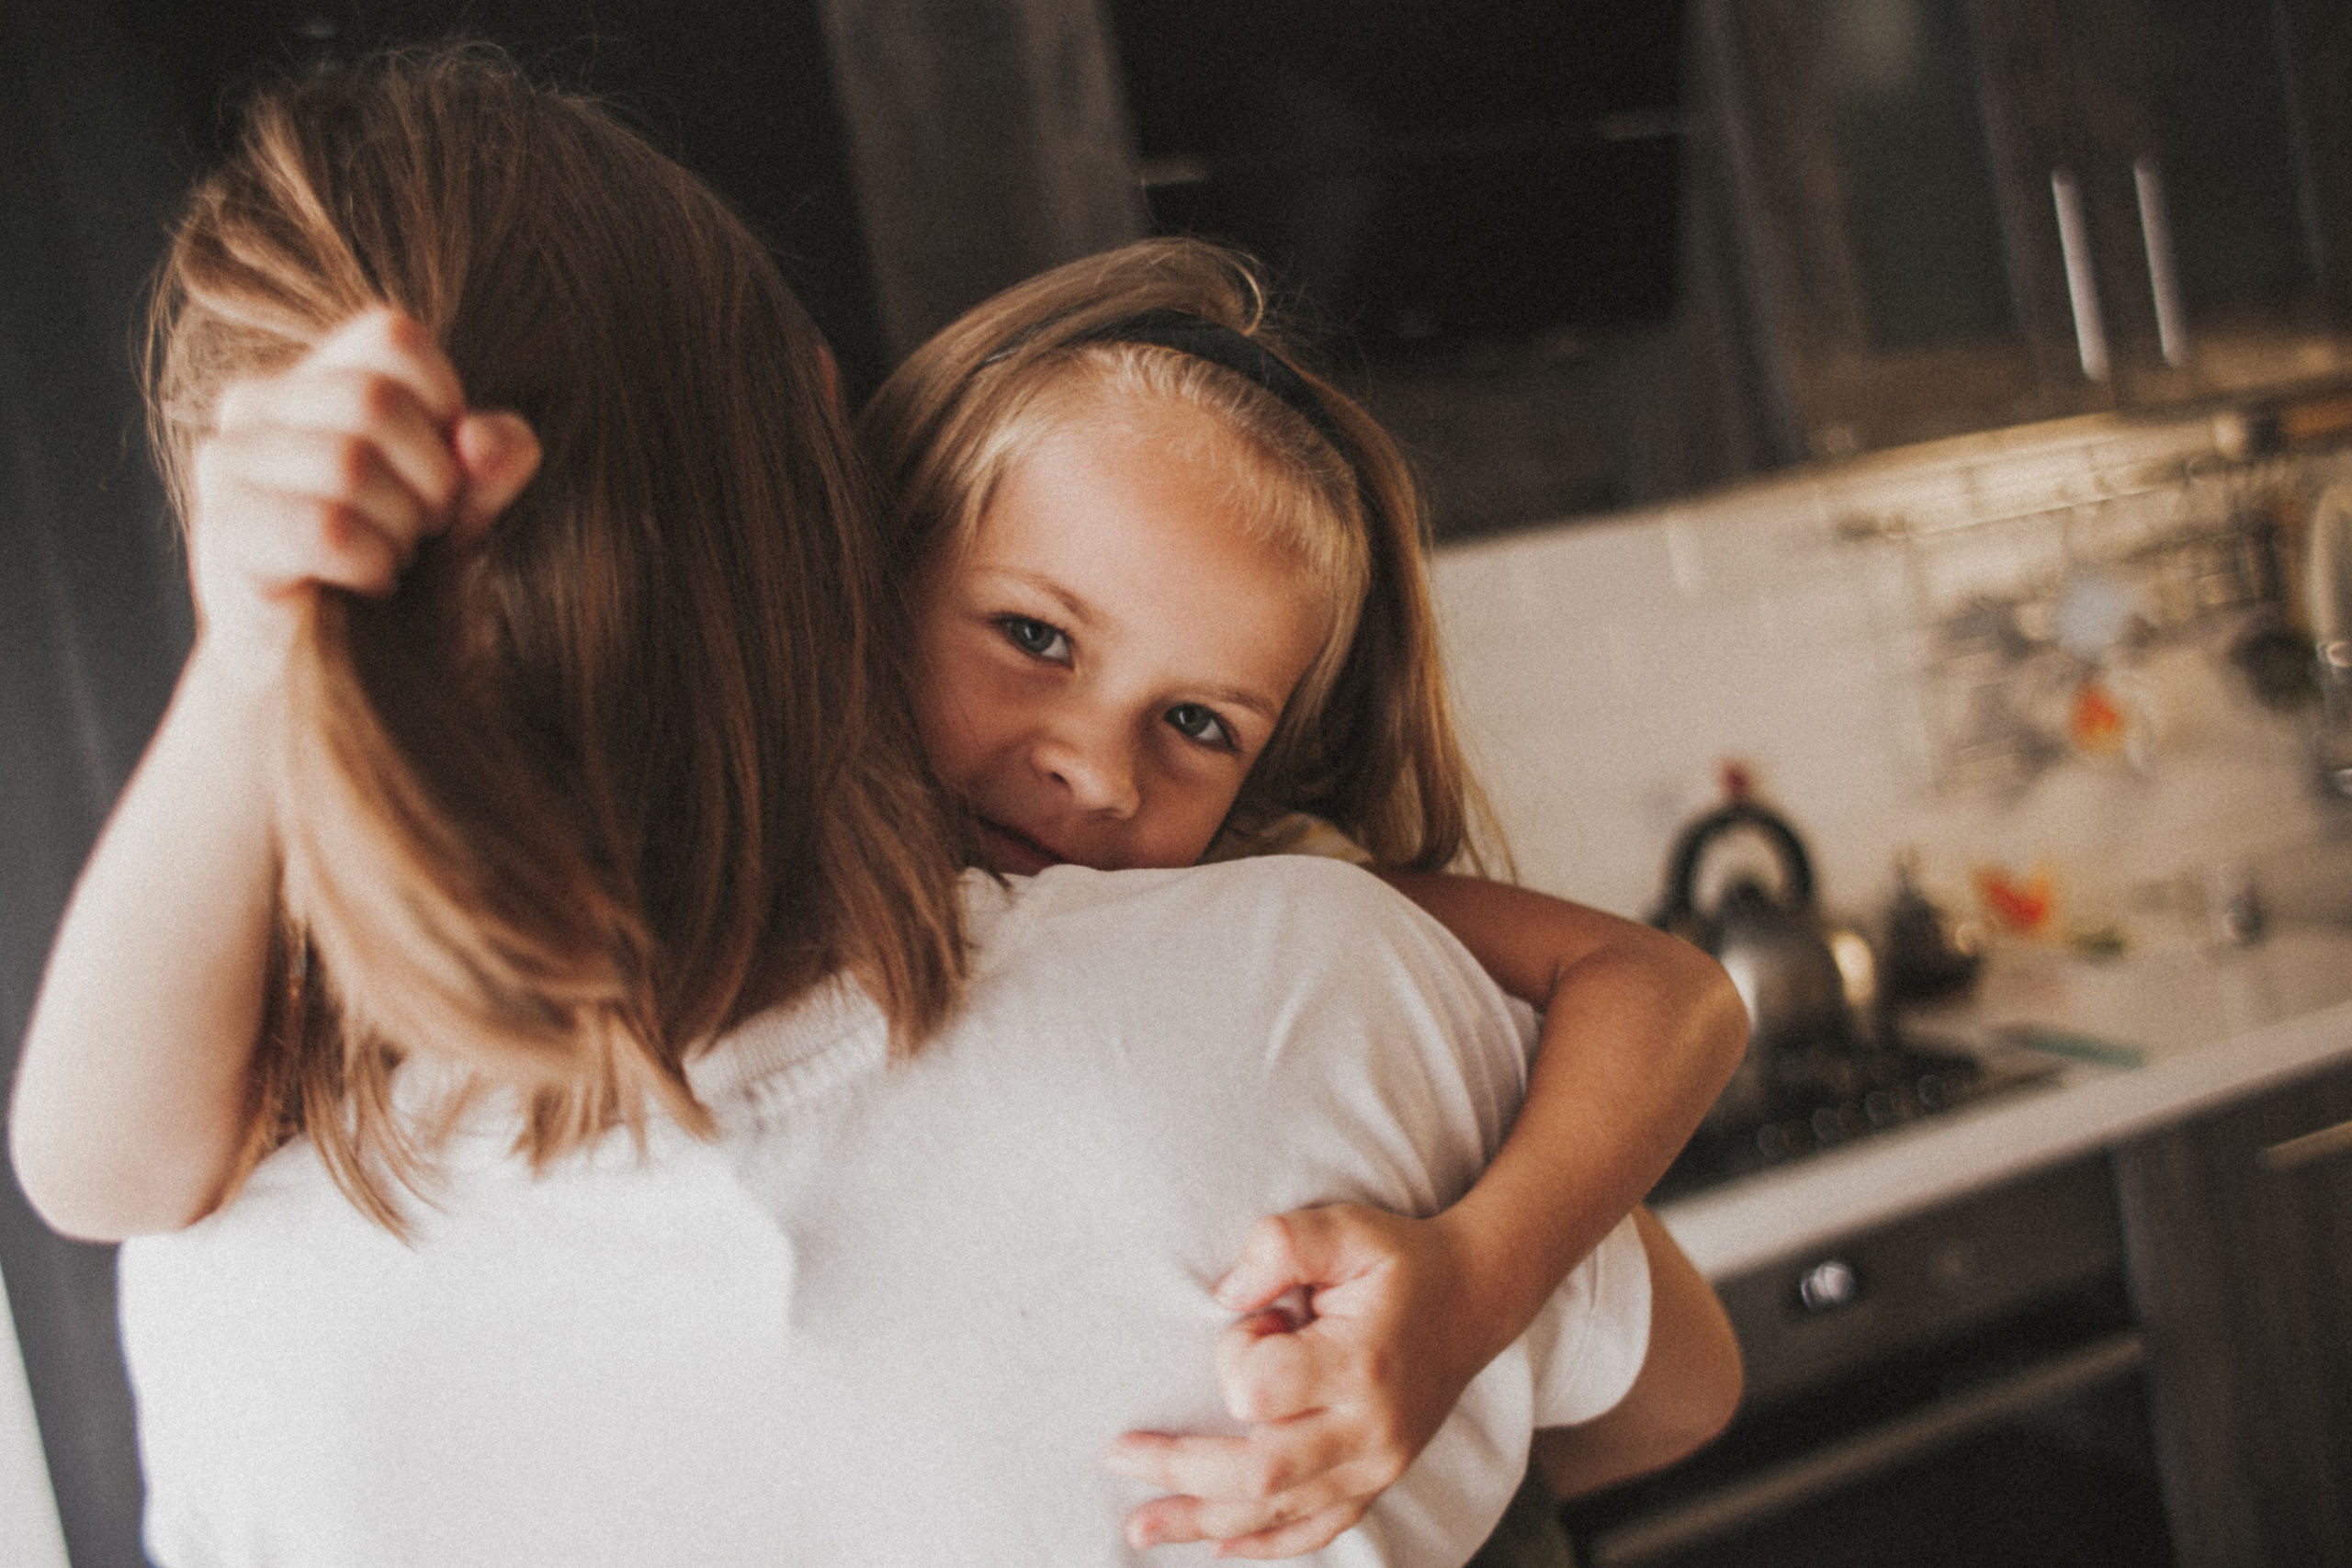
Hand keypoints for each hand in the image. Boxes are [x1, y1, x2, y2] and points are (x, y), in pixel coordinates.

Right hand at [186, 307, 539, 669]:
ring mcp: (227, 463)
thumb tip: (485, 440)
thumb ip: (489, 464)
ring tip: (392, 558)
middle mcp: (256, 403)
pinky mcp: (223, 529)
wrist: (328, 670)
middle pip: (376, 402)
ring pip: (348, 465)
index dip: (446, 404)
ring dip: (400, 530)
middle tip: (425, 531)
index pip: (393, 339)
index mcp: (316, 377)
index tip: (449, 470)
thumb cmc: (396, 569)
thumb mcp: (461, 509)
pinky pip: (323, 527)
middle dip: (432, 480)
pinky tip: (369, 583)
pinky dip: (370, 563)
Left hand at [1106, 1204, 1488, 1557]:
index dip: (1237, 1353)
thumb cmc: (1397, 1260)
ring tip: (1138, 1528)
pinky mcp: (1377, 1482)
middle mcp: (1371, 1430)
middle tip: (1118, 1457)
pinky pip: (1317, 1530)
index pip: (1264, 1388)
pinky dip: (1265, 1543)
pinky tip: (1216, 1544)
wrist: (1473, 1298)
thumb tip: (1224, 1295)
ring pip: (1279, 1513)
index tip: (1257, 1317)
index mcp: (1361, 1364)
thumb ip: (1282, 1244)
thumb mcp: (1345, 1228)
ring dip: (1203, 1521)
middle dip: (1181, 1472)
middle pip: (1260, 1472)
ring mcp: (1377, 1467)